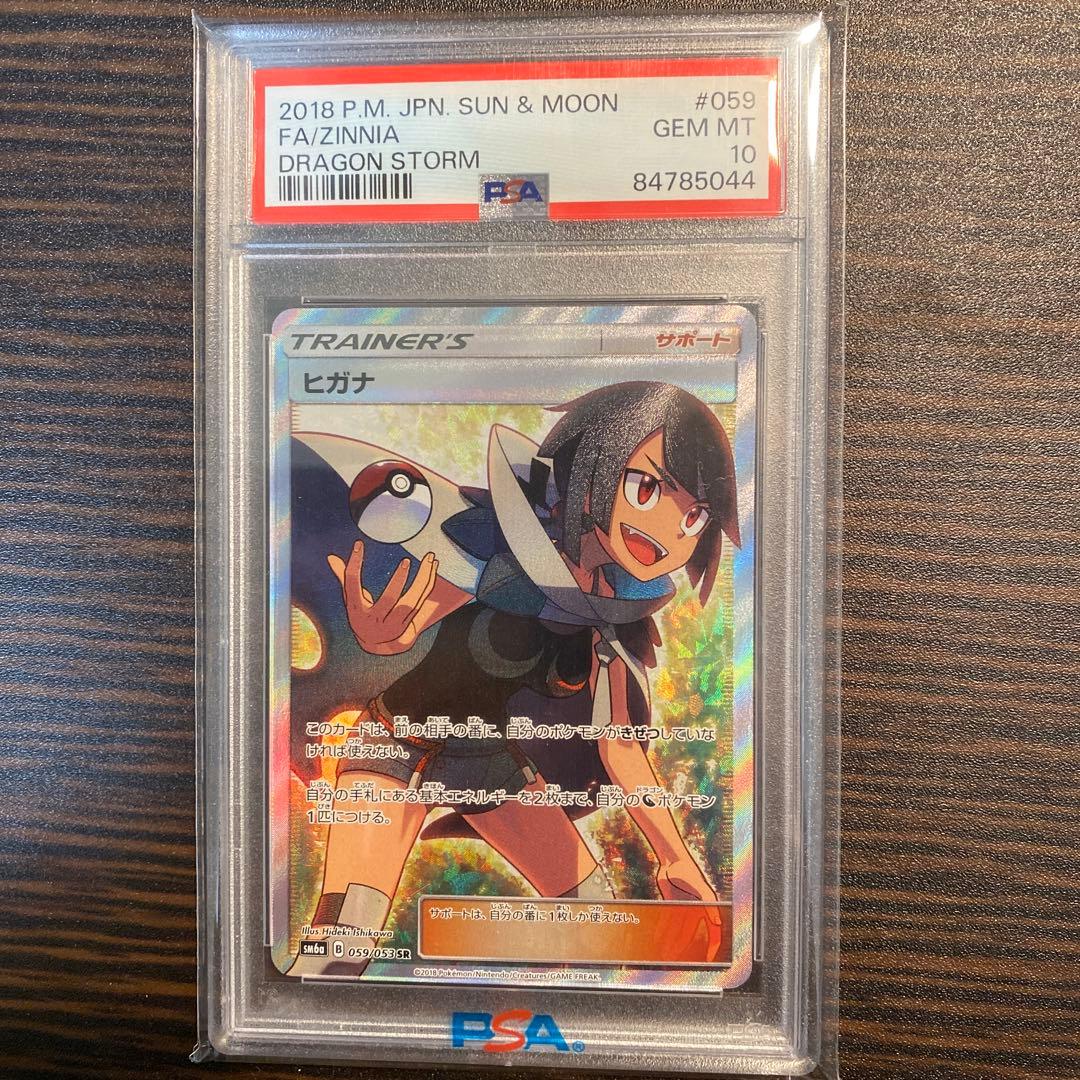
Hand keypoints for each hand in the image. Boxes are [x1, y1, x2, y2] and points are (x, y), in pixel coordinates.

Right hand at [327, 540, 437, 655]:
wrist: (377, 644)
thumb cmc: (362, 615)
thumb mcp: (352, 600)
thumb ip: (344, 578)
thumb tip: (331, 557)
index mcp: (356, 611)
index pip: (352, 585)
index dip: (354, 564)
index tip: (358, 545)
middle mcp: (374, 621)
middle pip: (390, 599)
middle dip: (399, 580)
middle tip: (406, 561)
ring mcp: (394, 625)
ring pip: (412, 601)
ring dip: (423, 579)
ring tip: (429, 558)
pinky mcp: (408, 624)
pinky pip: (421, 601)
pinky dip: (428, 584)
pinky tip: (432, 568)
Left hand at [658, 855, 724, 961]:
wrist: (670, 860)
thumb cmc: (688, 871)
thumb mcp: (700, 888)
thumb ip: (710, 905)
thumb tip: (718, 923)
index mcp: (707, 909)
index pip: (713, 933)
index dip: (713, 946)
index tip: (710, 958)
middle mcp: (696, 911)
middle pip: (693, 935)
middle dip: (688, 948)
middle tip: (682, 959)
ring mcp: (683, 909)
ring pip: (679, 930)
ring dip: (674, 941)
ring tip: (668, 953)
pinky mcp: (671, 905)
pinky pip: (668, 922)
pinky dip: (663, 930)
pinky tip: (658, 939)